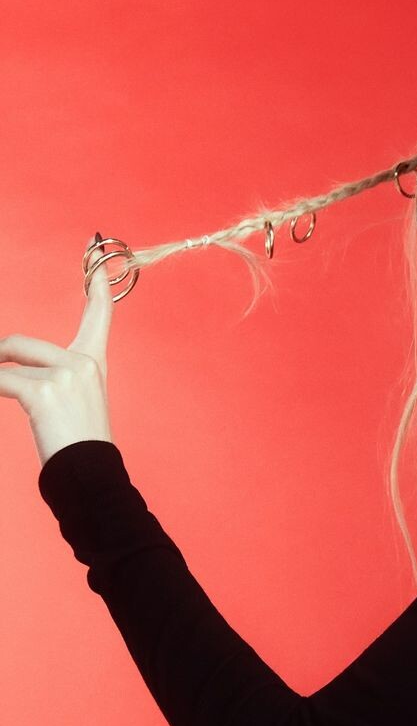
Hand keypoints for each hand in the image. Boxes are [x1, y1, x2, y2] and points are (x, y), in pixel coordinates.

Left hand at [0, 236, 114, 467]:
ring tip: (19, 404)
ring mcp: (66, 373)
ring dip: (1, 384)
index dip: (97, 285)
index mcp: (93, 363)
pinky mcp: (45, 389)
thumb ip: (55, 374)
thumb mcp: (74, 402)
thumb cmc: (80, 445)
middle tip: (3, 379)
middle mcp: (84, 362)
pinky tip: (6, 400)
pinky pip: (2, 380)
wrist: (90, 475)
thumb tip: (11, 360)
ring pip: (8, 362)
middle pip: (19, 345)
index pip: (98, 316)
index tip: (97, 251)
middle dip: (1, 363)